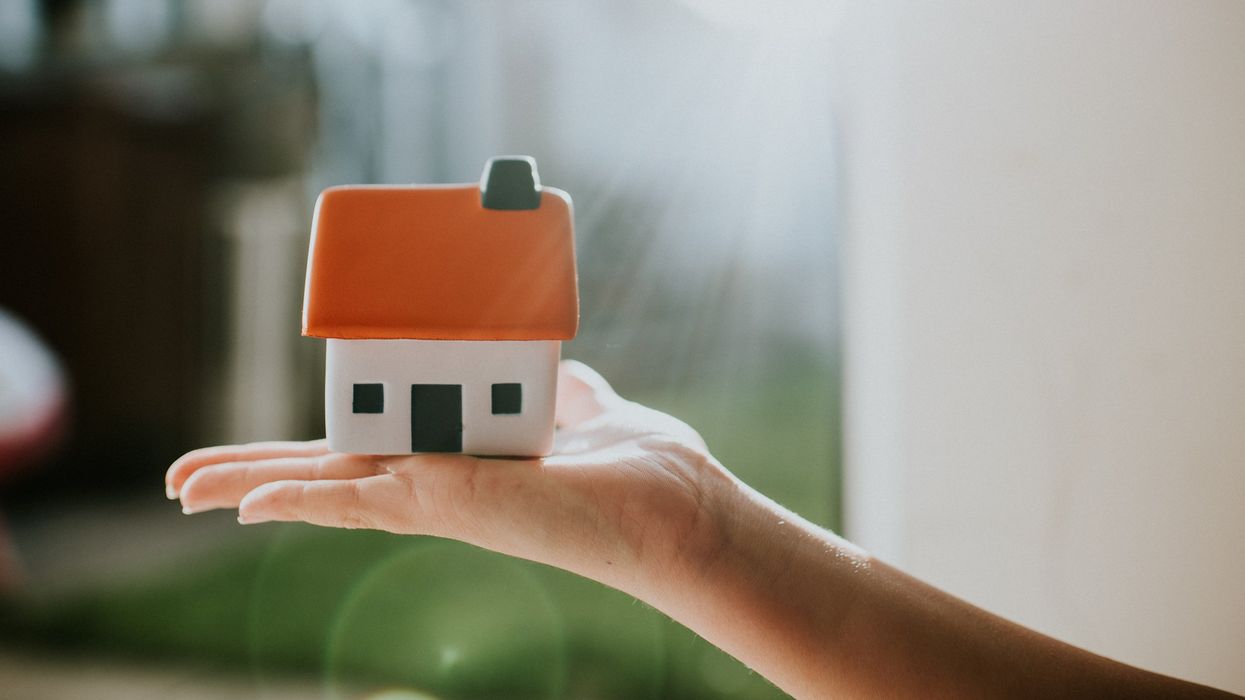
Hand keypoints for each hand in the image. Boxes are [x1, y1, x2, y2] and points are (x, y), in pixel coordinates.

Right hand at [166, 360, 740, 598]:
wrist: (673, 500)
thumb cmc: (635, 463)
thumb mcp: (576, 402)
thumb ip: (552, 383)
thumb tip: (549, 357)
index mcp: (457, 455)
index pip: (366, 448)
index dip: (311, 446)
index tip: (267, 454)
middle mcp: (437, 478)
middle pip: (325, 472)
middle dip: (252, 474)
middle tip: (184, 480)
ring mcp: (436, 494)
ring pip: (322, 489)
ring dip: (248, 486)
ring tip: (184, 488)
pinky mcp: (447, 503)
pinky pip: (357, 506)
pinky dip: (298, 506)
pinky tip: (244, 506)